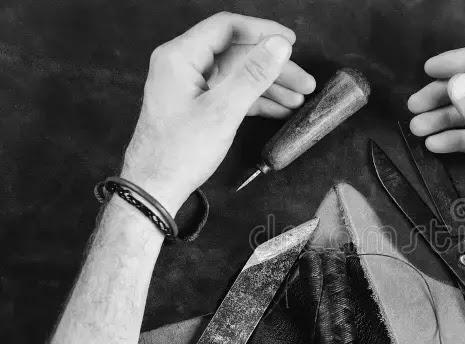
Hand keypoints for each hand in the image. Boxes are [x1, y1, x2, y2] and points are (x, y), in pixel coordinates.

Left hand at [121, 12, 315, 213]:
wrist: (154, 188)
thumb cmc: (178, 152)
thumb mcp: (222, 110)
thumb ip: (253, 74)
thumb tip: (278, 46)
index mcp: (180, 57)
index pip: (227, 27)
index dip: (263, 31)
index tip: (290, 42)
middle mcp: (182, 65)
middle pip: (237, 53)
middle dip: (273, 66)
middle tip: (303, 80)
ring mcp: (190, 85)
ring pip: (238, 74)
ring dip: (269, 85)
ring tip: (298, 98)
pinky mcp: (197, 104)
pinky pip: (231, 92)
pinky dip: (255, 100)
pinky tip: (279, 109)